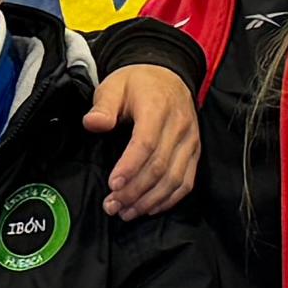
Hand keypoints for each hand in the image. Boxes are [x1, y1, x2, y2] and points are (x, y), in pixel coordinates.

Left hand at [90, 55, 197, 218]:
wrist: (168, 75)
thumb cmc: (137, 84)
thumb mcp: (114, 86)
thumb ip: (103, 106)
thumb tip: (93, 123)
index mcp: (157, 108)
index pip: (146, 143)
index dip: (130, 167)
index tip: (113, 185)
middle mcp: (179, 126)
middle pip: (159, 166)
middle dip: (134, 191)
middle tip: (112, 205)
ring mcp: (190, 141)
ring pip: (174, 179)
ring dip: (149, 200)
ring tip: (126, 212)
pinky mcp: (194, 152)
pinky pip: (186, 182)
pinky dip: (168, 200)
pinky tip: (149, 208)